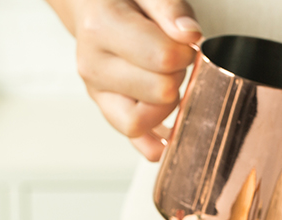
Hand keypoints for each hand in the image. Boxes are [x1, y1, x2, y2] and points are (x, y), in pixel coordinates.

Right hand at [46, 0, 201, 159]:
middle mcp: (94, 66)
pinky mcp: (107, 112)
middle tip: (175, 61)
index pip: (161, 59)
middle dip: (177, 77)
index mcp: (101, 28)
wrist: (92, 5)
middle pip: (157, 93)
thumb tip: (190, 36)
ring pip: (139, 124)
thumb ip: (169, 8)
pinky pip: (134, 141)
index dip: (184, 52)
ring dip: (167, 108)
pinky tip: (168, 136)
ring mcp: (98, 93)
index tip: (184, 41)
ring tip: (167, 82)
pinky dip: (154, 144)